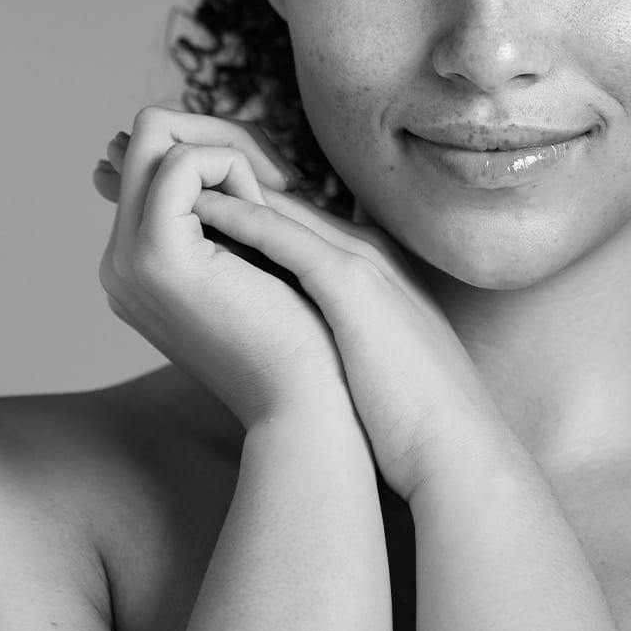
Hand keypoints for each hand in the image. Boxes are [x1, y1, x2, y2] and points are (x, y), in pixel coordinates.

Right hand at [95, 106, 351, 430]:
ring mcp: (128, 259)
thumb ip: (235, 211)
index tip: (276, 188)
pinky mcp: (157, 256)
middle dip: (224, 137)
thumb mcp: (262, 256)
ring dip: (231, 153)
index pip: (154, 159)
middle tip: (282, 182)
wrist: (309, 401)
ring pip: (157, 134)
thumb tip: (228, 154)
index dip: (218, 150)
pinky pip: (182, 162)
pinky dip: (234, 168)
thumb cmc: (305, 337)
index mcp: (141, 262)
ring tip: (275, 206)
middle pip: (149, 135)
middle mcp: (120, 260)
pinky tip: (268, 214)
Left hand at [191, 186, 511, 501]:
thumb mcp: (376, 363)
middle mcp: (370, 253)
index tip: (198, 211)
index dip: (251, 213)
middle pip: (289, 203)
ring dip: (228, 187)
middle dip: (230, 185)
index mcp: (376, 271)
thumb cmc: (416, 423)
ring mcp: (364, 263)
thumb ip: (345, 338)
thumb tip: (302, 350)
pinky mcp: (353, 286)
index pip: (302, 226)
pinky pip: (287, 238)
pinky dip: (242, 218)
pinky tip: (200, 210)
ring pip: (285, 208)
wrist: (457, 451)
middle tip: (176, 180)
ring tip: (173, 178)